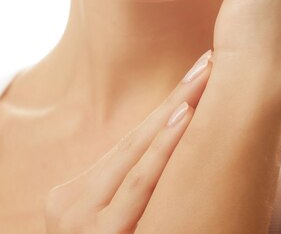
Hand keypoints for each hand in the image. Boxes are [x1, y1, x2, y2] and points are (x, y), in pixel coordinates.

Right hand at [44, 50, 212, 232]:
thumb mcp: (110, 228)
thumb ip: (128, 200)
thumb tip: (174, 166)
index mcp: (75, 197)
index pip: (129, 148)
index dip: (165, 110)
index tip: (196, 79)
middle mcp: (72, 203)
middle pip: (136, 141)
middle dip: (176, 98)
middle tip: (209, 62)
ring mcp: (80, 219)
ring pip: (138, 152)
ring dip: (177, 108)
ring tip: (205, 76)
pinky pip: (139, 182)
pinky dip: (164, 147)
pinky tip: (186, 114)